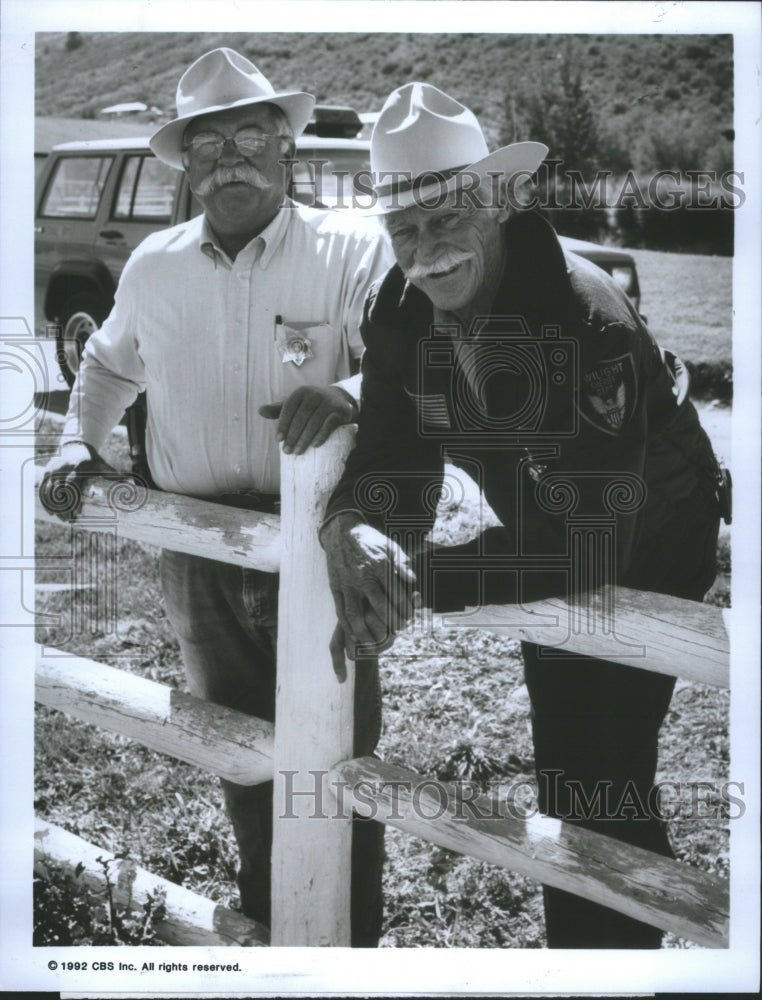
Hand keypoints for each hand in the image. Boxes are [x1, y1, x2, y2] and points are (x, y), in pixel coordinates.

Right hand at [38, 441, 117, 520]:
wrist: (75, 444)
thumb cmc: (92, 459)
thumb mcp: (103, 465)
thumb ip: (115, 475)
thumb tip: (131, 484)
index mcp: (78, 467)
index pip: (73, 486)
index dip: (73, 501)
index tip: (77, 514)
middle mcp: (63, 468)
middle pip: (60, 492)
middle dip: (64, 508)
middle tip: (69, 521)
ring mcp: (53, 470)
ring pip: (50, 492)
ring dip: (55, 507)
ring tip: (61, 518)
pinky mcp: (46, 472)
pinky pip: (44, 488)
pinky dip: (46, 501)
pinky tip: (51, 512)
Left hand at [259, 385, 357, 454]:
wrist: (339, 401)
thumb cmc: (311, 406)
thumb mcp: (295, 405)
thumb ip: (278, 409)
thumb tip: (260, 411)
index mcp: (301, 392)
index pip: (289, 408)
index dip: (283, 424)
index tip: (278, 440)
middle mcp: (315, 394)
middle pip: (301, 417)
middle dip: (293, 435)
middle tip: (286, 451)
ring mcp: (329, 402)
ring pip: (314, 422)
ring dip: (305, 439)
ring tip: (297, 452)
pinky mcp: (340, 410)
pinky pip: (330, 423)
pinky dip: (322, 435)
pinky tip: (314, 446)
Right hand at [320, 514, 419, 662]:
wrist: (342, 533)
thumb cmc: (371, 541)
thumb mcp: (390, 546)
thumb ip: (403, 564)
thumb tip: (413, 581)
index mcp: (379, 565)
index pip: (396, 593)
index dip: (405, 608)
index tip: (411, 616)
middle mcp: (362, 576)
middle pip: (379, 606)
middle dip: (391, 622)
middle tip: (399, 629)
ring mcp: (347, 584)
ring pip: (356, 614)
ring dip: (366, 632)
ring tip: (377, 643)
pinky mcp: (336, 588)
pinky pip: (341, 611)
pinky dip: (348, 627)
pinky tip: (355, 637)